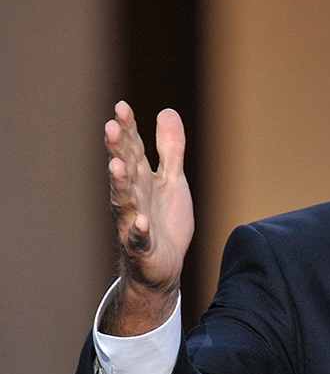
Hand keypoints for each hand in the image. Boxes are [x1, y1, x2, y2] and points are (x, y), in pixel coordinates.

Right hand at [100, 101, 193, 335]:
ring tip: (117, 166)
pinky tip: (139, 222)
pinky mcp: (143, 248)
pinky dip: (138, 231)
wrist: (163, 266)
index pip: (133, 150)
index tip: (121, 107)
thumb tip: (166, 110)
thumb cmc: (164, 220)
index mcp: (141, 180)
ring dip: (121, 184)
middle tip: (112, 127)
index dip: (128, 129)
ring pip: (126, 202)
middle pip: (125, 171)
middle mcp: (133, 198)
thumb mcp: (172, 180)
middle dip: (118, 149)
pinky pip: (139, 239)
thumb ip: (170, 149)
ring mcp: (134, 223)